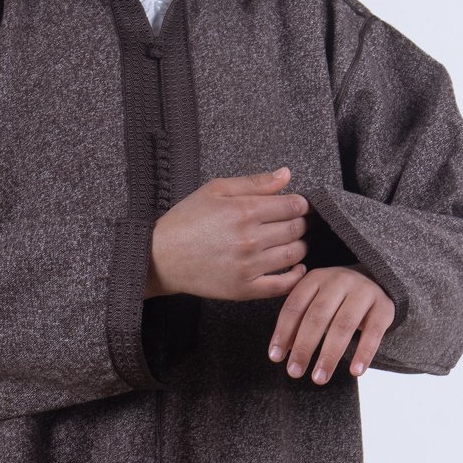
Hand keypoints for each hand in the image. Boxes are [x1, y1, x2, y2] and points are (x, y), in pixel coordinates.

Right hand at [147, 167, 309, 299]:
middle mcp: (250, 238)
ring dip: (301, 247)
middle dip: (303, 224)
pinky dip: (296, 276)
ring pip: (294, 255)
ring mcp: (248, 266)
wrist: (160, 257)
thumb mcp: (215, 190)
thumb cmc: (186, 221)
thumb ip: (254, 183)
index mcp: (244, 210)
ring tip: (294, 242)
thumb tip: (286, 174)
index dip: (302, 204)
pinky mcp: (244, 289)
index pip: (293, 206)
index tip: (300, 206)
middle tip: (299, 223)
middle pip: (296, 229)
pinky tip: (297, 268)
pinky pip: (282, 285)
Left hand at [267, 264, 395, 381]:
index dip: (283, 332)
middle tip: (294, 372)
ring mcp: (364, 291)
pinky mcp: (385, 306)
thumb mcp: (315, 300)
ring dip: (330, 355)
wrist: (377, 280)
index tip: (275, 358)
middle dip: (304, 347)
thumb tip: (280, 353)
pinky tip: (355, 372)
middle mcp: (339, 280)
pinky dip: (364, 353)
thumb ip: (298, 321)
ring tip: (319, 378)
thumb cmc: (337, 299)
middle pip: (318, 316)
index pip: (295, 306)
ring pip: (344, 325)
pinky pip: (374, 332)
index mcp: (316, 278)